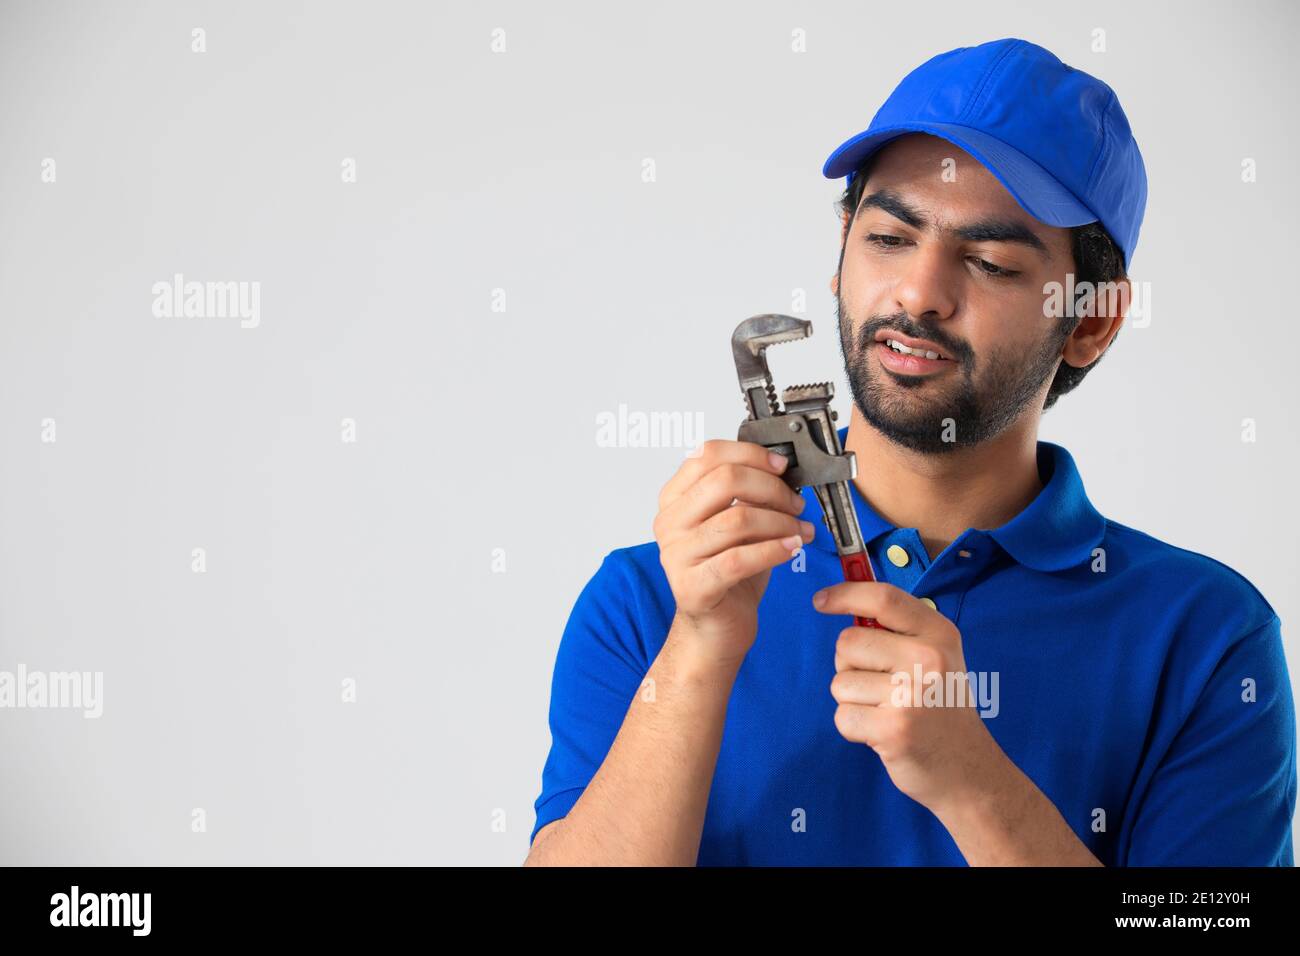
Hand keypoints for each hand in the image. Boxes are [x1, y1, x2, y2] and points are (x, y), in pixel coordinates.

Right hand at [654, 439, 814, 668]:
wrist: (716, 627)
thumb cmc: (729, 573)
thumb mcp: (735, 524)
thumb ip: (746, 495)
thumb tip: (780, 470)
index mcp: (674, 499)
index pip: (707, 454)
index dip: (750, 454)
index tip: (780, 466)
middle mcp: (669, 523)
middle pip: (724, 480)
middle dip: (771, 488)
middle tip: (795, 502)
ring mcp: (676, 556)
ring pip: (738, 519)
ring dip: (781, 521)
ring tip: (800, 531)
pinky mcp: (693, 587)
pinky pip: (740, 558)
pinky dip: (774, 549)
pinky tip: (792, 549)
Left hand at [812, 581, 1000, 813]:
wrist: (967, 768)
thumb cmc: (939, 706)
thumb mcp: (935, 655)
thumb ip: (896, 630)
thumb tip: (839, 602)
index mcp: (939, 633)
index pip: (883, 599)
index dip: (845, 594)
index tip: (820, 601)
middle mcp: (928, 658)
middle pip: (848, 642)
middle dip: (849, 666)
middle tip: (881, 687)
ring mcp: (911, 694)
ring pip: (840, 682)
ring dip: (853, 700)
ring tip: (886, 711)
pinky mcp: (893, 729)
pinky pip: (842, 716)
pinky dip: (854, 727)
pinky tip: (882, 733)